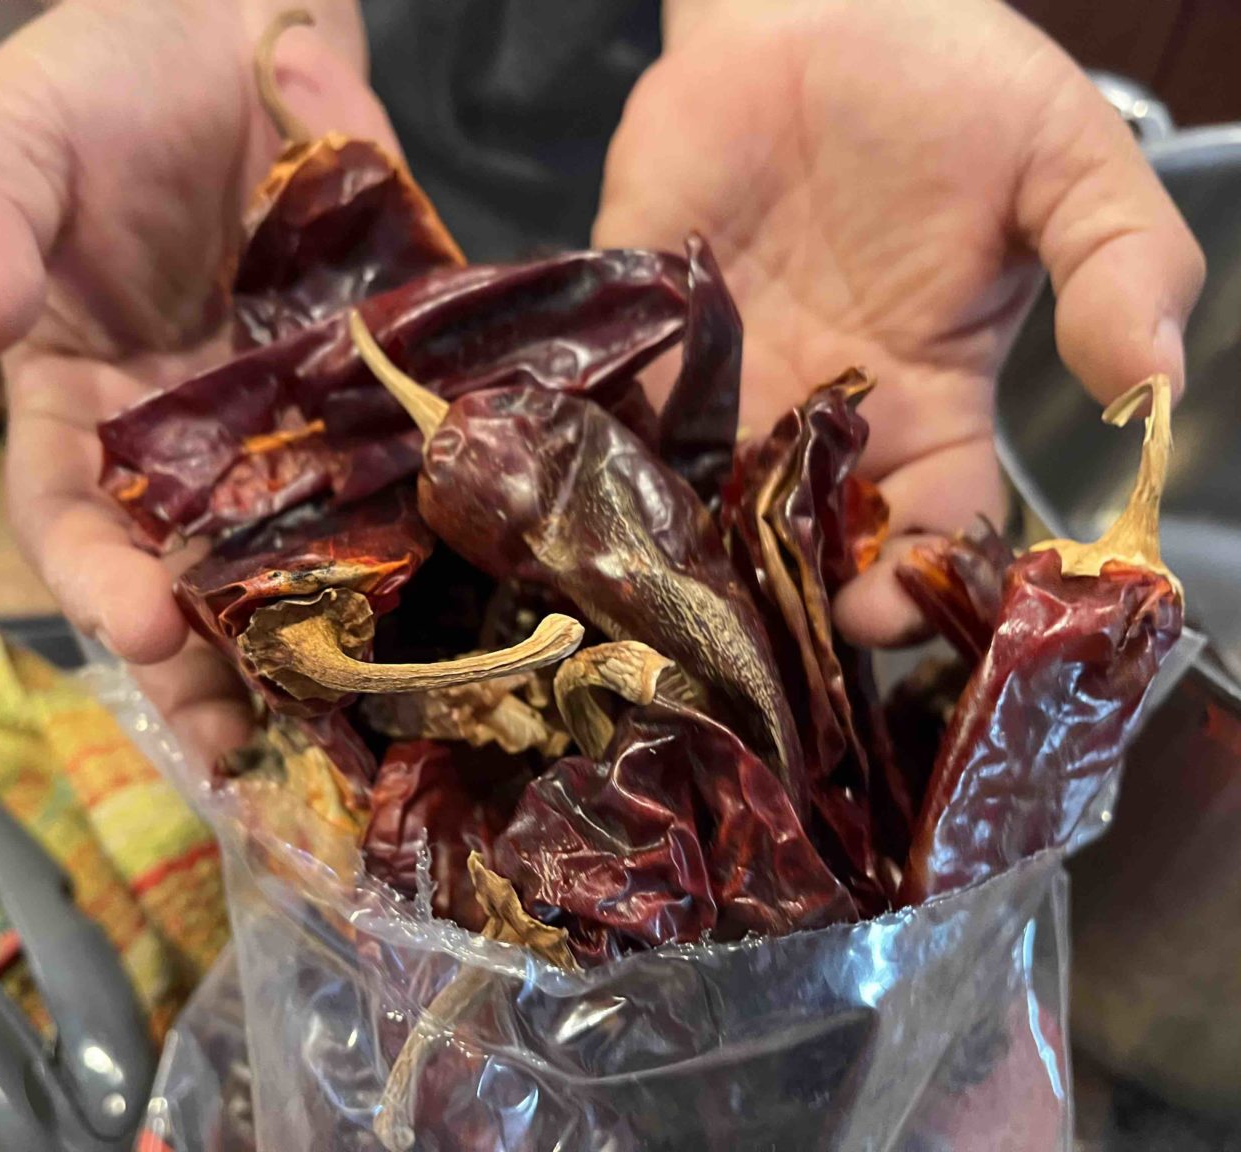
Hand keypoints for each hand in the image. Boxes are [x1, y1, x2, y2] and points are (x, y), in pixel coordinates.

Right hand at [0, 0, 387, 761]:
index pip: (75, 528)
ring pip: (315, 563)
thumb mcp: (8, 140)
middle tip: (271, 757)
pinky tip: (473, 622)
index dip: (102, 591)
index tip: (149, 634)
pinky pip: (415, 480)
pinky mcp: (387, 396)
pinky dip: (440, 550)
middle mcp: (191, 450)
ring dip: (338, 655)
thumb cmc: (99, 84)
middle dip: (229, 679)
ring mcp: (298, 431)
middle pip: (204, 584)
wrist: (233, 14)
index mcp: (81, 413)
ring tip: (373, 741)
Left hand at [594, 0, 1203, 643]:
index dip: (914, 580)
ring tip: (664, 577)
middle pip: (804, 544)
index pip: (930, 525)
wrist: (827, 4)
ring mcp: (726, 378)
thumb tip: (1154, 385)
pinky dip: (598, 450)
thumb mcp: (1068, 167)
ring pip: (701, 500)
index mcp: (929, 404)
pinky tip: (586, 488)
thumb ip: (1120, 266)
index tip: (884, 610)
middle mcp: (822, 414)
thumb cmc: (955, 87)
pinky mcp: (643, 327)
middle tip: (755, 621)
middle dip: (784, 593)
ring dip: (684, 544)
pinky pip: (613, 407)